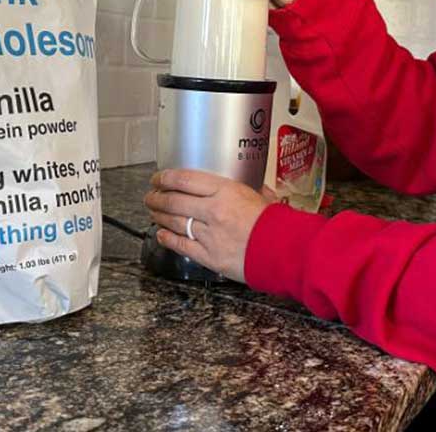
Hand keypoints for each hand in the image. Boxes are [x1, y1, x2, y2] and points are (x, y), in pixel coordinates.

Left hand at [144, 169, 274, 282]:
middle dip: (157, 198)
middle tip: (151, 196)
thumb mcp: (262, 196)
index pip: (185, 180)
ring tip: (153, 212)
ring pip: (173, 222)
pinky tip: (161, 234)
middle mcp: (213, 210)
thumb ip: (248, 190)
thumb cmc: (276, 224)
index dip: (165, 178)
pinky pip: (181, 245)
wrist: (284, 251)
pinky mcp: (208, 256)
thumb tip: (249, 185)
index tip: (159, 178)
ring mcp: (208, 234)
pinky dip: (167, 238)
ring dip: (159, 216)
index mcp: (226, 191)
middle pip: (174, 201)